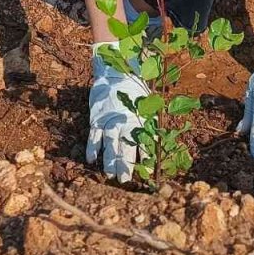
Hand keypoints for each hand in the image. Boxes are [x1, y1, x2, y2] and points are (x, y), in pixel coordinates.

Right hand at [86, 43, 148, 182]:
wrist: (116, 74)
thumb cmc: (135, 93)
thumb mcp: (148, 106)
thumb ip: (151, 124)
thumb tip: (162, 143)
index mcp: (139, 119)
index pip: (143, 142)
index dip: (144, 157)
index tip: (147, 172)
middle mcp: (124, 122)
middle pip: (124, 147)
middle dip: (125, 164)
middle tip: (125, 180)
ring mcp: (109, 120)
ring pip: (109, 143)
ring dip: (109, 160)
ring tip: (110, 175)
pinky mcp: (96, 118)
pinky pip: (94, 135)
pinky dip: (92, 147)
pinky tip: (91, 159)